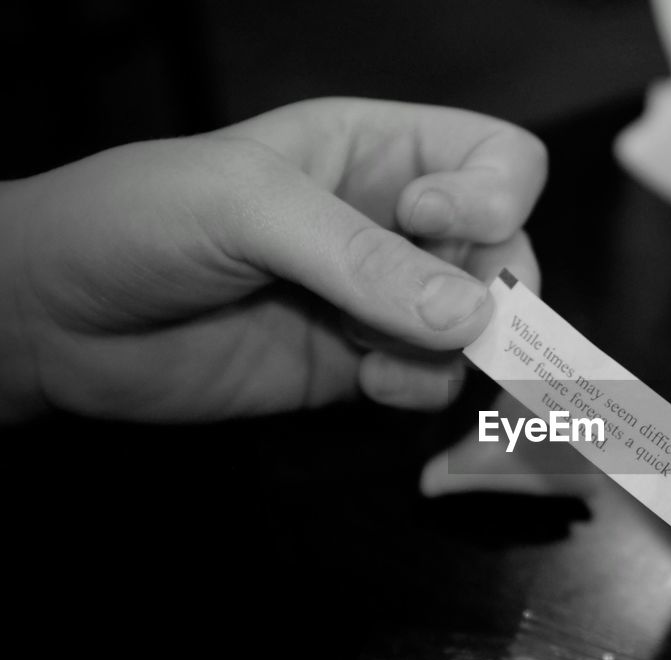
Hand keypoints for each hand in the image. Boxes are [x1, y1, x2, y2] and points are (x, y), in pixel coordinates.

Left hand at [0, 98, 545, 420]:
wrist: (55, 320)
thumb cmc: (135, 221)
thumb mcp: (248, 208)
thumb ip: (361, 259)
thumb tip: (473, 317)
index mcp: (375, 151)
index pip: (496, 159)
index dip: (494, 196)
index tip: (427, 223)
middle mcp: (393, 224)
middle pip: (507, 252)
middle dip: (491, 291)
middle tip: (443, 322)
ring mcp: (380, 301)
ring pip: (481, 328)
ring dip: (451, 349)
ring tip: (374, 354)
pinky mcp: (361, 367)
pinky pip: (434, 381)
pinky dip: (420, 388)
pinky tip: (366, 383)